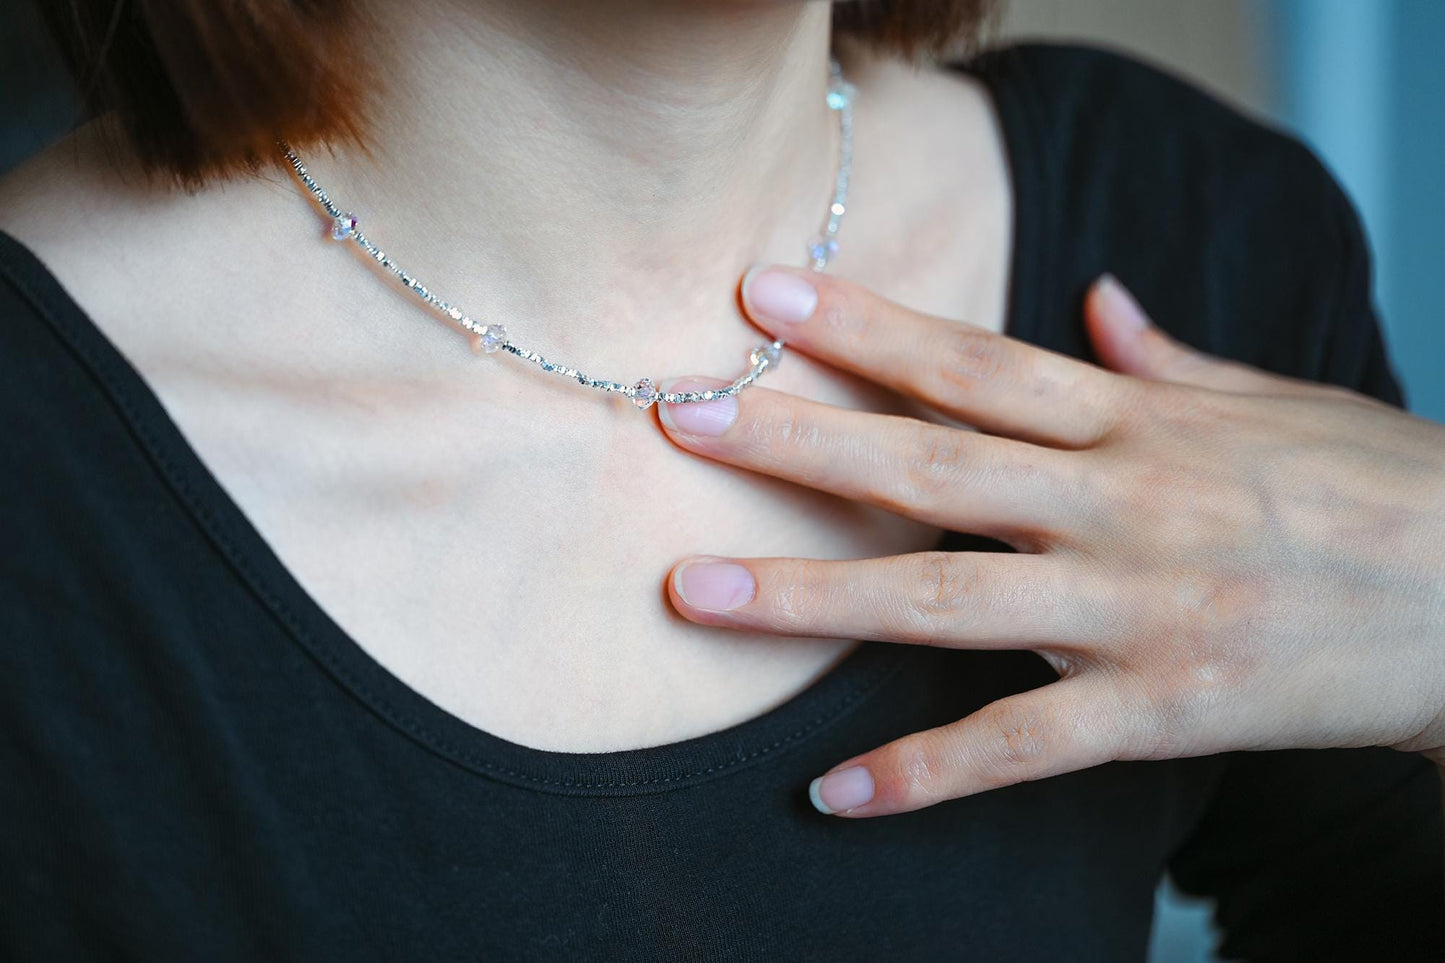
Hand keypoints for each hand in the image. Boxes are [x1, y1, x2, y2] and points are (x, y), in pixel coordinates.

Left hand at [656, 266, 1444, 817]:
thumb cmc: (1378, 489)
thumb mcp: (1275, 401)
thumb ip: (1167, 357)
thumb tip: (1099, 300)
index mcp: (1139, 420)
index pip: (973, 359)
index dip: (863, 325)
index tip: (762, 298)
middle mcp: (1122, 503)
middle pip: (930, 464)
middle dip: (796, 443)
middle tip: (678, 421)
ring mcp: (1137, 609)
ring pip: (946, 598)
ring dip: (810, 595)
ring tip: (695, 593)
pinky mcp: (1163, 708)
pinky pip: (1023, 745)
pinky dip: (925, 772)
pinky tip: (834, 793)